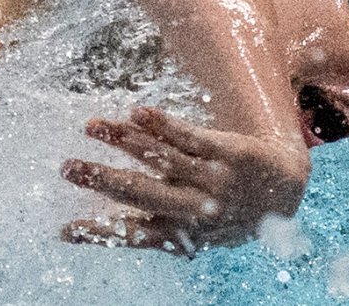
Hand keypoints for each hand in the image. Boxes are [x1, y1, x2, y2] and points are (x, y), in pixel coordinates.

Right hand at [60, 106, 310, 255]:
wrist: (286, 190)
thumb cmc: (233, 213)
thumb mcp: (200, 233)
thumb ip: (164, 231)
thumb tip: (115, 234)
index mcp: (183, 233)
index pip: (133, 235)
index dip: (98, 233)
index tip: (63, 229)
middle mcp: (196, 209)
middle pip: (142, 194)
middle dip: (102, 181)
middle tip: (67, 168)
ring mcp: (213, 180)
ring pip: (162, 159)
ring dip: (123, 142)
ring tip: (92, 127)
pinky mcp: (228, 152)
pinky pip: (190, 137)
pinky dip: (161, 125)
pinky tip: (136, 113)